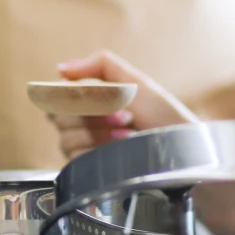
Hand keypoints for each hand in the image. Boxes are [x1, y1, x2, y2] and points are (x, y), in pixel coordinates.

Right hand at [50, 51, 196, 158]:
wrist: (178, 145)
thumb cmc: (161, 112)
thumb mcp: (134, 80)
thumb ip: (100, 65)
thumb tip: (61, 68)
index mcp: (89, 100)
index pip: (56, 96)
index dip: (72, 96)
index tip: (98, 95)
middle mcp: (83, 124)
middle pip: (59, 117)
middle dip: (93, 114)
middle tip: (125, 115)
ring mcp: (85, 147)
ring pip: (66, 137)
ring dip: (98, 133)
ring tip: (128, 133)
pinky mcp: (89, 169)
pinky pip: (74, 158)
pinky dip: (98, 151)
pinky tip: (121, 149)